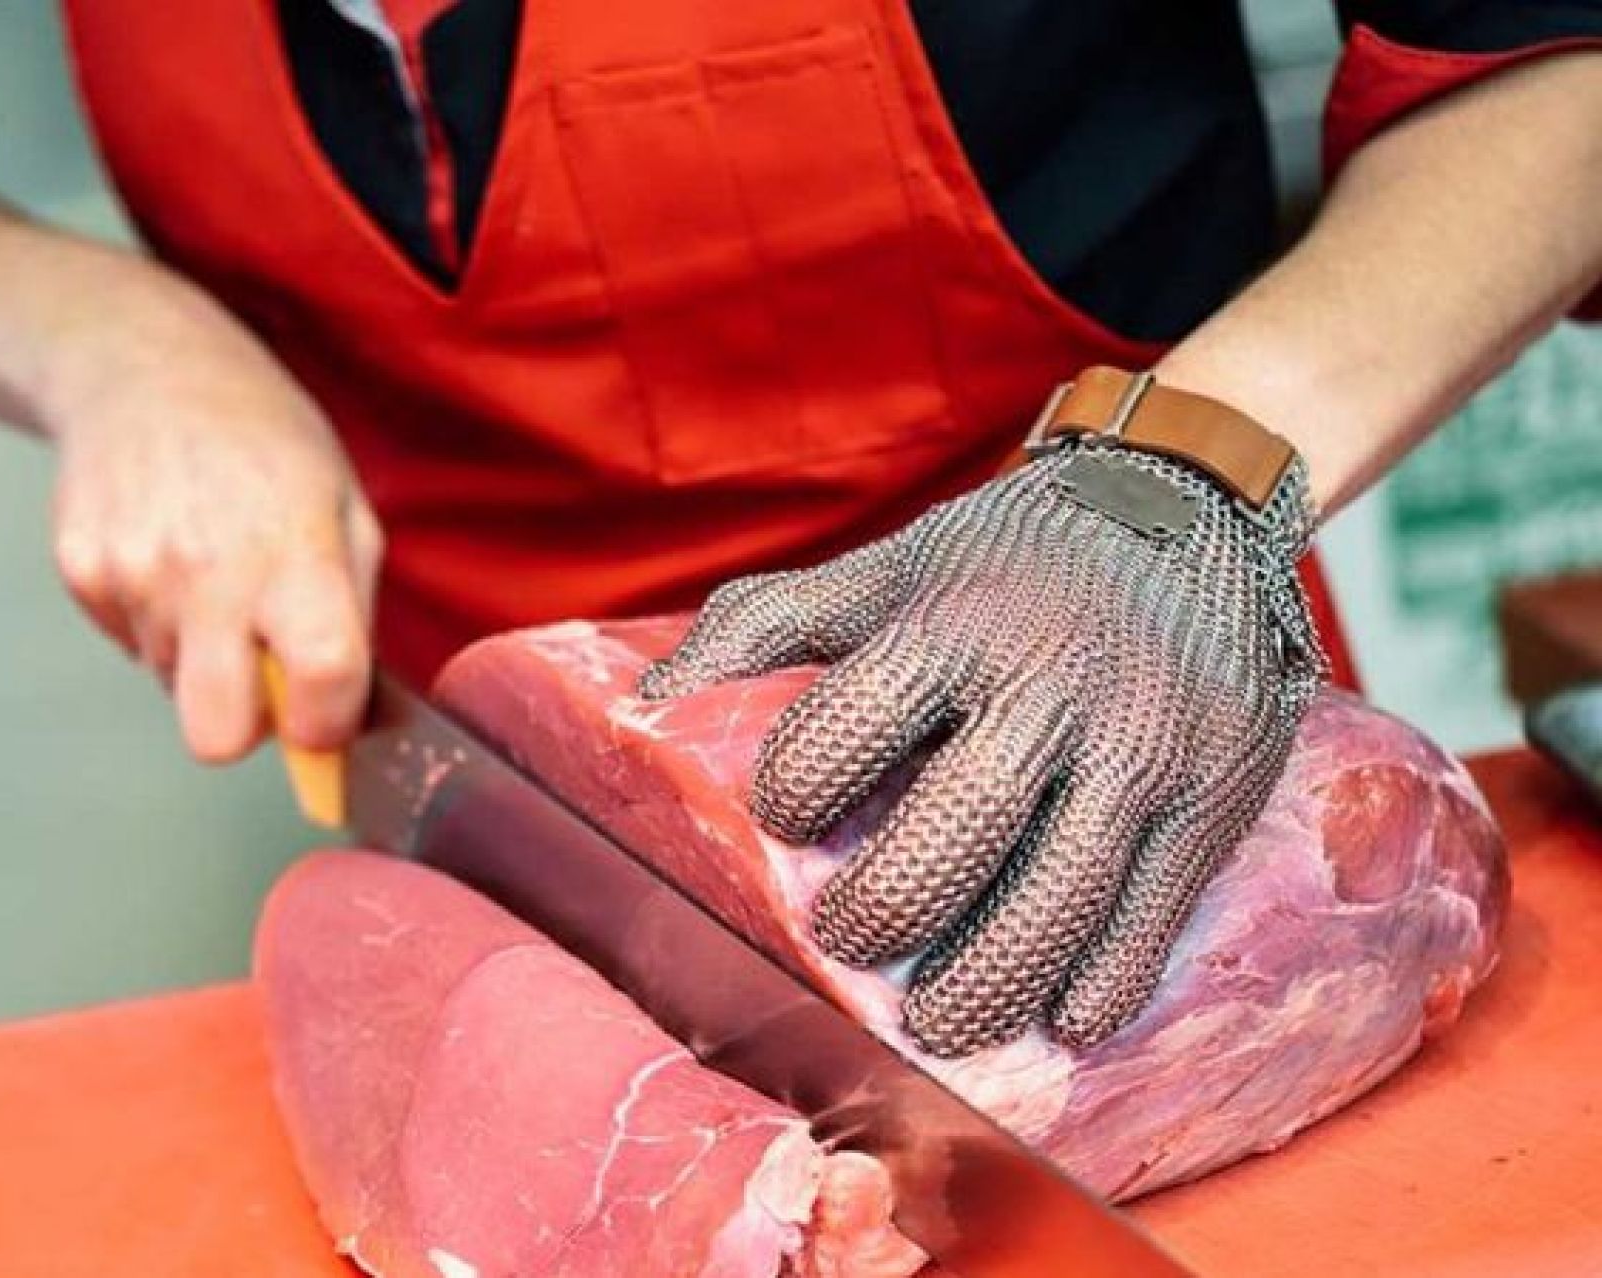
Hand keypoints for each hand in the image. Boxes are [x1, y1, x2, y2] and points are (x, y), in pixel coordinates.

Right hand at [42, 263, 381, 762]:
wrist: (142, 364)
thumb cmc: (260, 436)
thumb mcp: (344, 505)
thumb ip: (353, 616)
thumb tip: (353, 722)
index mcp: (293, 552)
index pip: (321, 682)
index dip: (327, 723)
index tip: (323, 711)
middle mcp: (209, 571)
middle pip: (216, 737)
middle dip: (242, 724)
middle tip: (258, 668)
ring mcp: (134, 574)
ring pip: (173, 684)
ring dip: (198, 651)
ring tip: (208, 568)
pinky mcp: (81, 572)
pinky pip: (129, 643)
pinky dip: (152, 618)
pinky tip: (165, 552)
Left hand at [639, 441, 1322, 1055]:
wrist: (1188, 504)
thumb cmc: (1003, 560)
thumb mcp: (884, 570)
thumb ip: (763, 626)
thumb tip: (640, 708)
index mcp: (952, 624)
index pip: (851, 727)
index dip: (800, 790)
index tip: (787, 824)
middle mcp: (1051, 683)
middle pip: (956, 831)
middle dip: (887, 909)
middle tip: (848, 944)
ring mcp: (1143, 745)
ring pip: (1060, 892)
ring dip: (988, 980)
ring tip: (938, 1024)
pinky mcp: (1215, 794)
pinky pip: (1156, 909)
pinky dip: (1106, 977)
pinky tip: (1062, 1016)